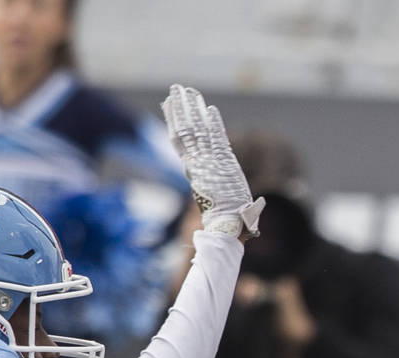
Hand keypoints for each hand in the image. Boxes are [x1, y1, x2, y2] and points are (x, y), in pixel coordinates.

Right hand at [161, 84, 265, 237]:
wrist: (227, 228)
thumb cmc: (225, 221)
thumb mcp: (217, 199)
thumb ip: (217, 186)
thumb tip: (219, 178)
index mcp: (195, 170)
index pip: (181, 140)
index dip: (176, 121)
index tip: (170, 105)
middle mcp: (198, 163)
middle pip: (186, 130)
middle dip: (181, 108)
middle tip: (176, 88)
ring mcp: (208, 163)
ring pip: (196, 130)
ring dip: (191, 109)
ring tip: (185, 89)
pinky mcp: (221, 164)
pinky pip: (216, 139)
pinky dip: (214, 124)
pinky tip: (210, 109)